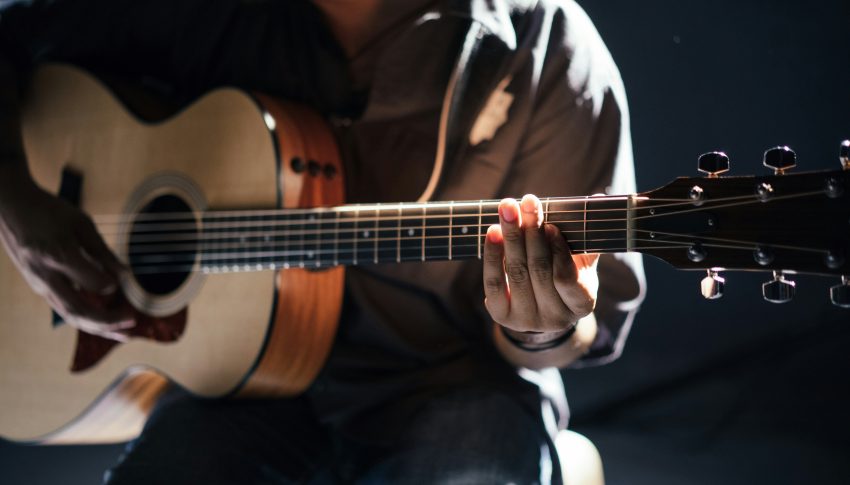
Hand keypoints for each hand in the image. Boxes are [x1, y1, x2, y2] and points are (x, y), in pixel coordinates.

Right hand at [0, 172, 133, 340]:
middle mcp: (46, 276)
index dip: (111, 284)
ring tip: (124, 334)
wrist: (11, 208)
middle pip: (78, 310)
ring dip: (99, 327)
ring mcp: (40, 284)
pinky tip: (106, 323)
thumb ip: (102, 251)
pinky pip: (64, 309)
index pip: (92, 282)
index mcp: (58, 255)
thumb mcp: (81, 223)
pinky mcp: (39, 287)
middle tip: (133, 322)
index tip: (125, 280)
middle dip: (108, 322)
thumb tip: (125, 275)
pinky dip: (87, 319)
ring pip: (70, 315)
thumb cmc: (49, 211)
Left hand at [483, 194, 598, 338]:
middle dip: (532, 232)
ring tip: (508, 208)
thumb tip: (599, 198)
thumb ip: (587, 235)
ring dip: (511, 236)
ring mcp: (527, 319)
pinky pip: (494, 282)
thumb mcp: (581, 261)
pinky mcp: (502, 316)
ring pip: (516, 273)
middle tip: (527, 202)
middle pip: (539, 270)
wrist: (540, 308)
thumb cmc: (565, 276)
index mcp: (581, 304)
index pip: (567, 278)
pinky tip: (494, 231)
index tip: (551, 226)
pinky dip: (493, 255)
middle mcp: (555, 318)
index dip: (558, 252)